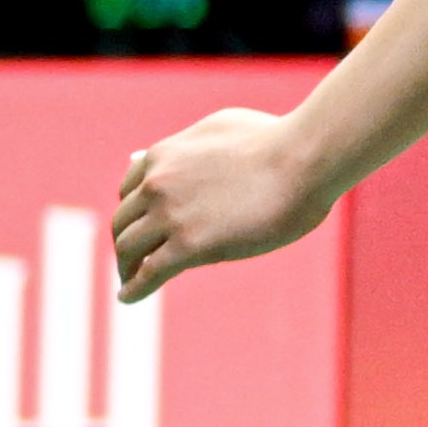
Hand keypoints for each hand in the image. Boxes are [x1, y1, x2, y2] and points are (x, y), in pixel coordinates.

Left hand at [114, 105, 336, 304]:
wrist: (304, 159)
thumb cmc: (276, 140)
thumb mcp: (219, 127)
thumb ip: (184, 146)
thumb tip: (152, 158)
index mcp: (163, 155)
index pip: (129, 191)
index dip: (134, 213)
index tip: (142, 229)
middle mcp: (157, 183)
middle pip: (123, 222)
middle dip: (126, 244)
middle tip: (133, 262)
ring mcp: (170, 215)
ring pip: (128, 249)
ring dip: (127, 269)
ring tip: (131, 283)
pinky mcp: (190, 246)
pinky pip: (149, 274)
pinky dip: (134, 289)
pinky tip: (128, 299)